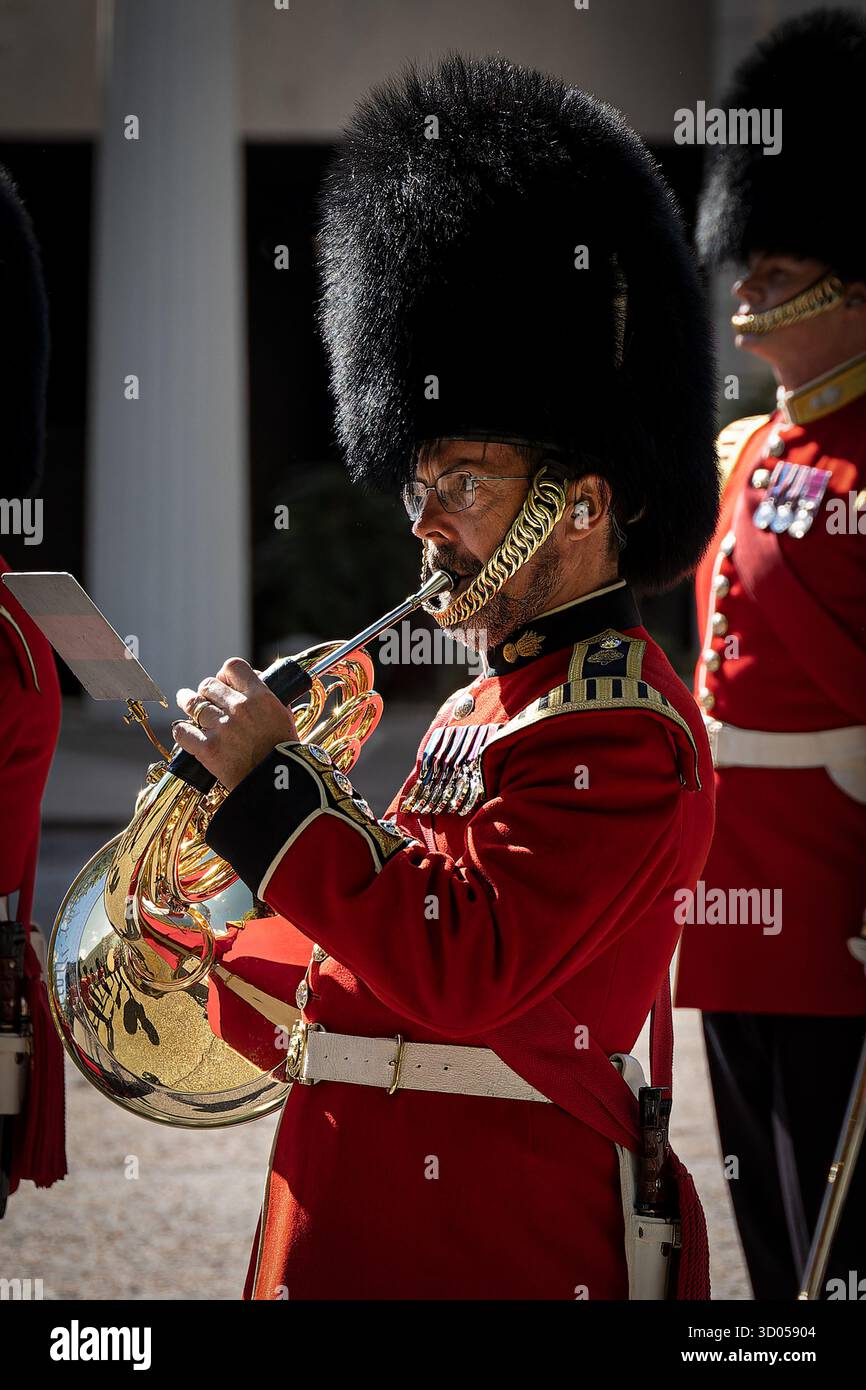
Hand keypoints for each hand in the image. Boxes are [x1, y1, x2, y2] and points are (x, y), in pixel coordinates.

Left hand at [174, 659, 299, 790]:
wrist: (280, 786)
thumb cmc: (286, 753)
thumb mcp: (284, 717)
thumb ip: (268, 697)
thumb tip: (256, 680)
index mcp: (261, 697)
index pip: (233, 667)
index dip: (225, 674)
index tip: (224, 681)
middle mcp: (239, 708)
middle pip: (208, 684)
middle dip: (206, 691)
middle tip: (206, 698)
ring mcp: (222, 728)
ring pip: (192, 704)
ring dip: (188, 703)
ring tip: (185, 702)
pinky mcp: (208, 749)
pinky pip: (182, 731)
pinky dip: (181, 731)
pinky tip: (184, 731)